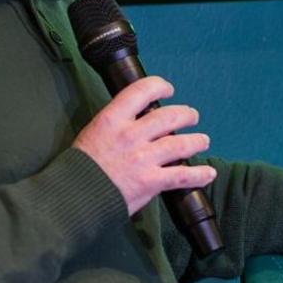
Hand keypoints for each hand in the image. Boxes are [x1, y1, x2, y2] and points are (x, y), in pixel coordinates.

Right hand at [72, 76, 214, 215]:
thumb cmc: (81, 165)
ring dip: (197, 141)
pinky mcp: (151, 181)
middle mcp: (131, 135)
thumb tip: (139, 120)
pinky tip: (208, 173)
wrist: (74, 196)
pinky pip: (183, 175)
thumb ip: (117, 124)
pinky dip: (200, 174)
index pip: (141, 91)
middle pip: (170, 117)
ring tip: (203, 141)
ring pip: (182, 144)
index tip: (168, 90)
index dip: (160, 86)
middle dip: (186, 115)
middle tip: (192, 116)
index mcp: (112, 119)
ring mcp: (143, 158)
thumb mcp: (94, 133)